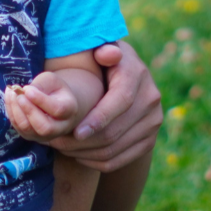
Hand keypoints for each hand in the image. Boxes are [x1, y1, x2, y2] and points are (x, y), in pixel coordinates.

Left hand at [5, 73, 82, 141]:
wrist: (55, 102)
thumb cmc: (53, 89)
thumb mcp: (51, 80)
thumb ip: (41, 85)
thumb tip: (25, 92)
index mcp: (70, 109)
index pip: (58, 110)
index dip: (40, 100)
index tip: (27, 89)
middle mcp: (60, 127)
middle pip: (45, 127)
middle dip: (28, 110)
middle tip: (19, 94)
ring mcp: (45, 135)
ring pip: (28, 128)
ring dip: (16, 109)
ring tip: (12, 92)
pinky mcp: (30, 135)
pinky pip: (18, 127)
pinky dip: (11, 111)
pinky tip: (10, 97)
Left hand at [45, 41, 162, 171]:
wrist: (126, 77)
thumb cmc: (102, 61)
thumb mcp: (101, 49)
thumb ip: (102, 50)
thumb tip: (107, 54)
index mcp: (137, 74)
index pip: (121, 101)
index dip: (99, 118)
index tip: (76, 131)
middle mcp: (151, 99)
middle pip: (116, 130)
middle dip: (85, 141)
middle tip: (57, 142)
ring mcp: (153, 122)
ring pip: (116, 148)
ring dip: (86, 153)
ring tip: (62, 149)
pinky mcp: (149, 140)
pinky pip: (122, 159)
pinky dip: (98, 162)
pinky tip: (77, 156)